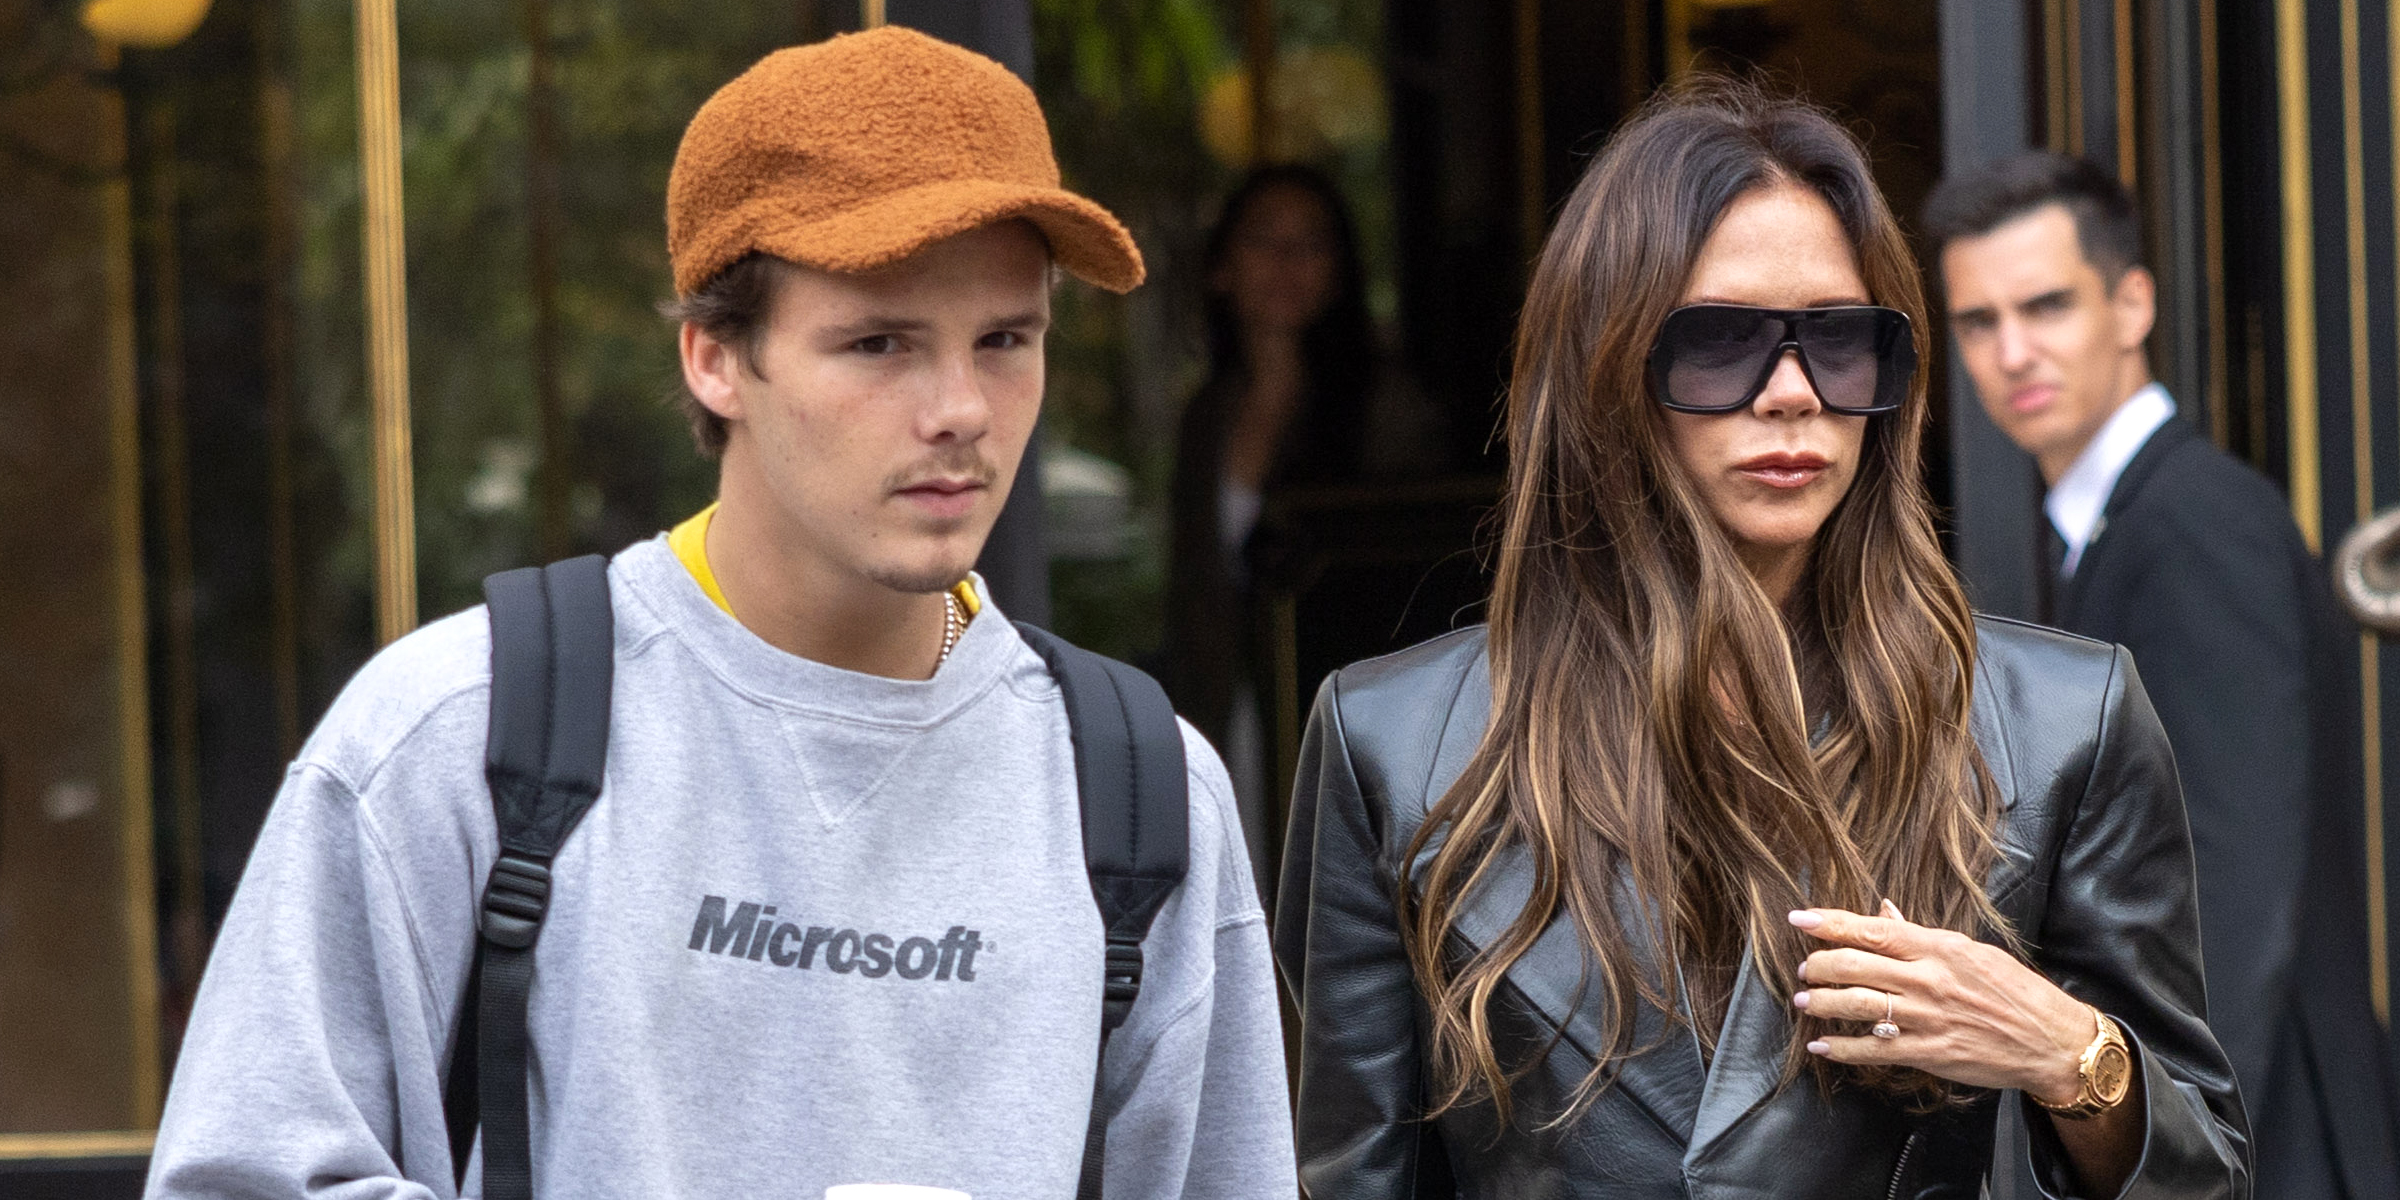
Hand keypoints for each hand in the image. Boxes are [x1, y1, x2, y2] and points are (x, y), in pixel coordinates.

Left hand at [1788, 902, 2090, 1103]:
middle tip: (1803, 969)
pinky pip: (1875, 1050)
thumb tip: (1883, 911)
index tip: (1798, 920)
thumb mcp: (1970, 951)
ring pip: (1858, 1006)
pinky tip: (1822, 1046)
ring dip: (1822, 1003)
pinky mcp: (1929, 1053)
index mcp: (1937, 948)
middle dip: (1818, 966)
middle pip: (1854, 967)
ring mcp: (1926, 1018)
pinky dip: (1842, 1048)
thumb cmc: (2013, 990)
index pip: (1871, 930)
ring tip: (1803, 1002)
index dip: (1829, 923)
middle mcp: (1927, 980)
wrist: (2052, 1040)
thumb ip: (1920, 935)